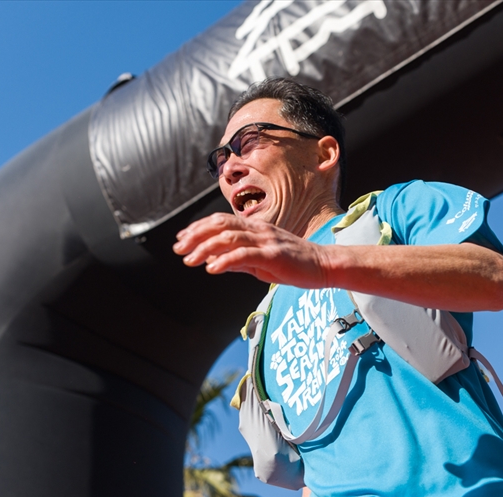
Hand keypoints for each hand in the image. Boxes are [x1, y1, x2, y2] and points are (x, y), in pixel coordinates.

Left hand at [173, 213, 330, 287]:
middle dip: (195, 236)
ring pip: (228, 239)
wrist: (324, 265)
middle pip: (219, 226)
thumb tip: (215, 261)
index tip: (181, 239)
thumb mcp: (262, 261)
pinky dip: (225, 260)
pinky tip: (212, 269)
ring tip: (189, 260)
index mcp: (255, 229)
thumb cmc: (295, 264)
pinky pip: (245, 255)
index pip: (220, 222)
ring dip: (205, 248)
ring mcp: (267, 241)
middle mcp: (259, 230)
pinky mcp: (274, 255)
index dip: (198, 228)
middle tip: (178, 249)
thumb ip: (239, 259)